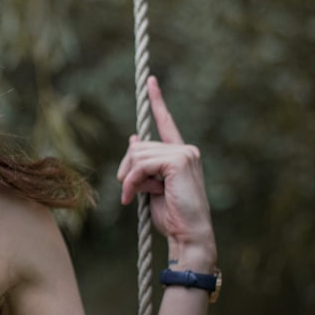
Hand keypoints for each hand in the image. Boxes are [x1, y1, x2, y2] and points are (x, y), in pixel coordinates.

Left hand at [117, 76, 215, 264]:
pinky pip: (141, 164)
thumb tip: (134, 138)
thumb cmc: (171, 214)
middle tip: (127, 191)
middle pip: (138, 145)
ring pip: (137, 154)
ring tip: (133, 196)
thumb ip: (144, 163)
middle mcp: (185, 149)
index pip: (166, 122)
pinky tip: (130, 197)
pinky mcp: (179, 161)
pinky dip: (131, 182)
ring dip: (129, 178)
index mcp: (180, 153)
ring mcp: (184, 153)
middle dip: (126, 168)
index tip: (150, 81)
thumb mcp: (151, 185)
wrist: (188, 234)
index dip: (157, 100)